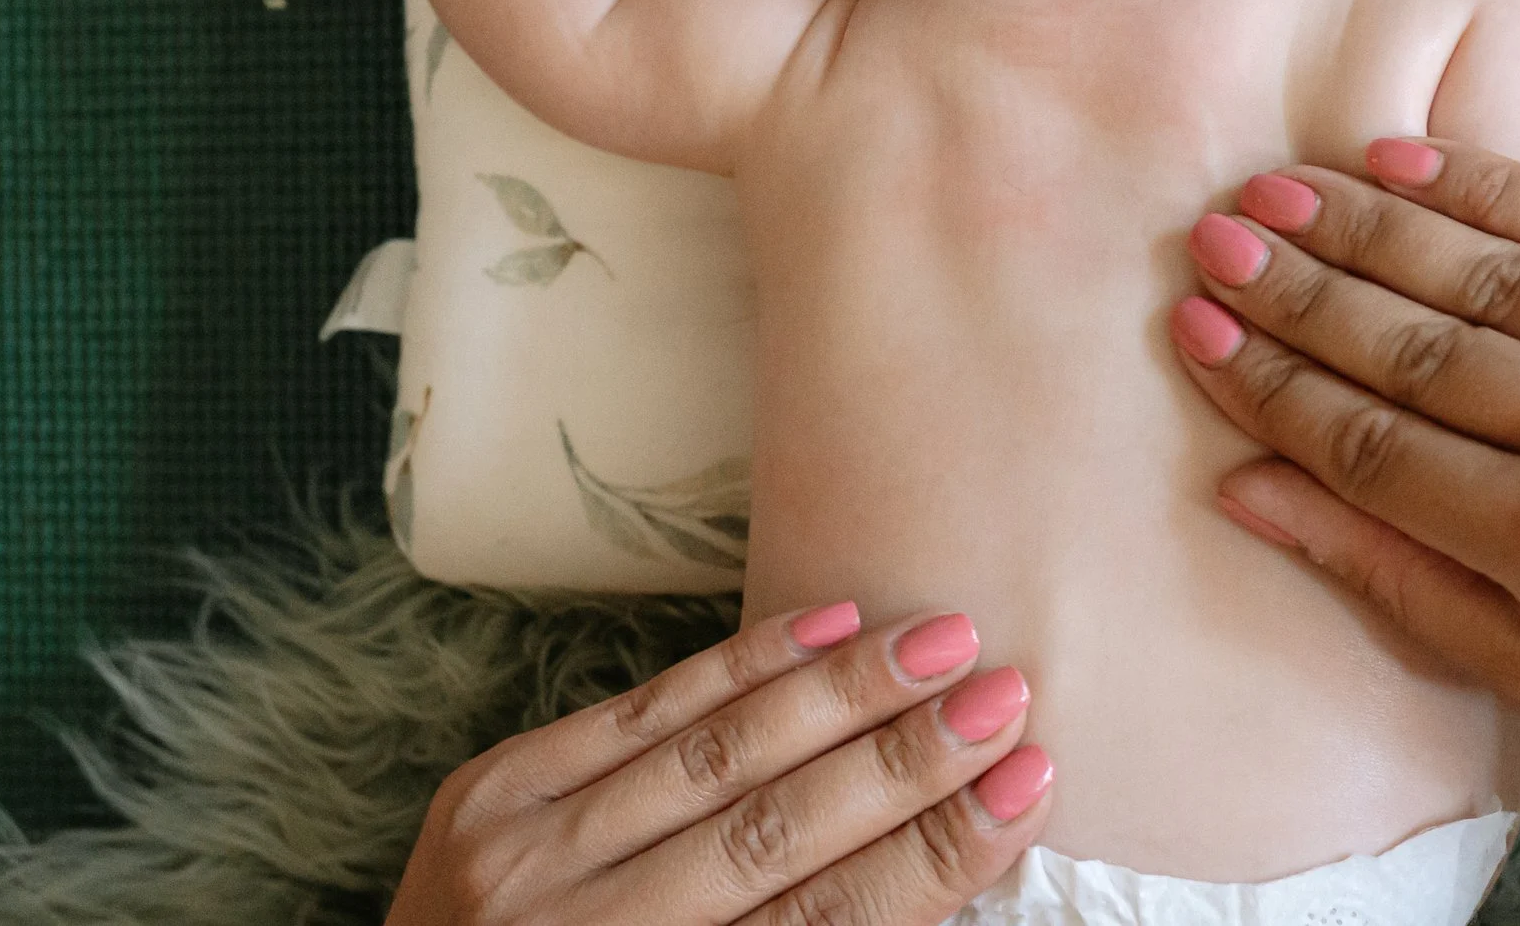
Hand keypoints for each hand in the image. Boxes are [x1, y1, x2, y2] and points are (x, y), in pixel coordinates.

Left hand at [386, 604, 1053, 924]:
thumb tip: (942, 864)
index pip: (826, 924)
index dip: (935, 854)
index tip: (1028, 785)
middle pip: (776, 832)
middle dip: (905, 758)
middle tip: (1009, 694)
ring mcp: (525, 860)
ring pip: (714, 754)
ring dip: (843, 692)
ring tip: (948, 639)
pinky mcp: (491, 791)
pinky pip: (638, 709)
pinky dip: (740, 664)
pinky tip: (830, 623)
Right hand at [1170, 139, 1519, 924]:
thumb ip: (1390, 573)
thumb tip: (1244, 487)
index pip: (1375, 443)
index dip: (1272, 384)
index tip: (1194, 329)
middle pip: (1419, 344)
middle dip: (1298, 288)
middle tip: (1211, 238)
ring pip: (1494, 270)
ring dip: (1370, 225)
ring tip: (1277, 190)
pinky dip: (1492, 190)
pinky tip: (1405, 163)